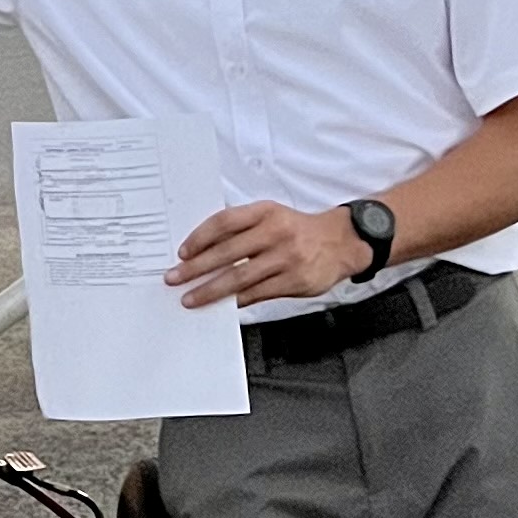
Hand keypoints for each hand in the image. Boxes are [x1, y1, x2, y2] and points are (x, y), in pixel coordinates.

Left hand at [166, 199, 373, 309]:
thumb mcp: (272, 217)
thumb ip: (243, 229)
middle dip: (196, 268)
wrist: (342, 242)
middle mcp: (275, 232)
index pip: (224, 222)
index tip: (183, 252)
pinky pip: (258, 293)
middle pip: (227, 252)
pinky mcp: (294, 280)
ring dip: (211, 290)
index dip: (200, 237)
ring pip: (239, 277)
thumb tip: (204, 250)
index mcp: (266, 212)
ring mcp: (285, 258)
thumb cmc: (299, 230)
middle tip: (175, 278)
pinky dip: (237, 300)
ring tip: (191, 298)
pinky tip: (222, 305)